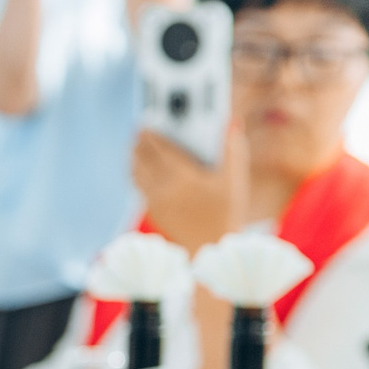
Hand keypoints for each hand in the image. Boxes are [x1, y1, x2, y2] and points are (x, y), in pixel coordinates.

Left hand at [131, 122, 246, 252]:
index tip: (146, 123)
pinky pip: (139, 187)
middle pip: (142, 158)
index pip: (159, 148)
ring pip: (136, 173)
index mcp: (183, 177)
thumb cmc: (226, 212)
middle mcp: (164, 188)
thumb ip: (232, 148)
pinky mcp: (154, 211)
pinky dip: (136, 174)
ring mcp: (156, 201)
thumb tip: (231, 122)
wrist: (211, 247)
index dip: (151, 134)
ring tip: (136, 148)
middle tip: (139, 131)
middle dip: (139, 143)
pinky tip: (141, 169)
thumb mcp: (234, 180)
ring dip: (134, 158)